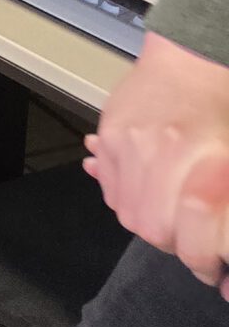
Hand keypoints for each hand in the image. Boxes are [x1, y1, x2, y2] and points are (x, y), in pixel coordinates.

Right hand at [83, 32, 228, 289]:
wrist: (194, 61)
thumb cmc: (224, 107)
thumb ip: (223, 203)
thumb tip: (221, 265)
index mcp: (196, 156)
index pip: (178, 231)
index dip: (196, 256)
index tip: (211, 266)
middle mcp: (154, 150)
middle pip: (147, 226)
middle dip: (171, 241)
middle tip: (192, 239)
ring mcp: (125, 141)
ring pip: (124, 209)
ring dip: (147, 219)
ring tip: (169, 211)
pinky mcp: (109, 132)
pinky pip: (110, 183)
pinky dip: (125, 195)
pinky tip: (146, 189)